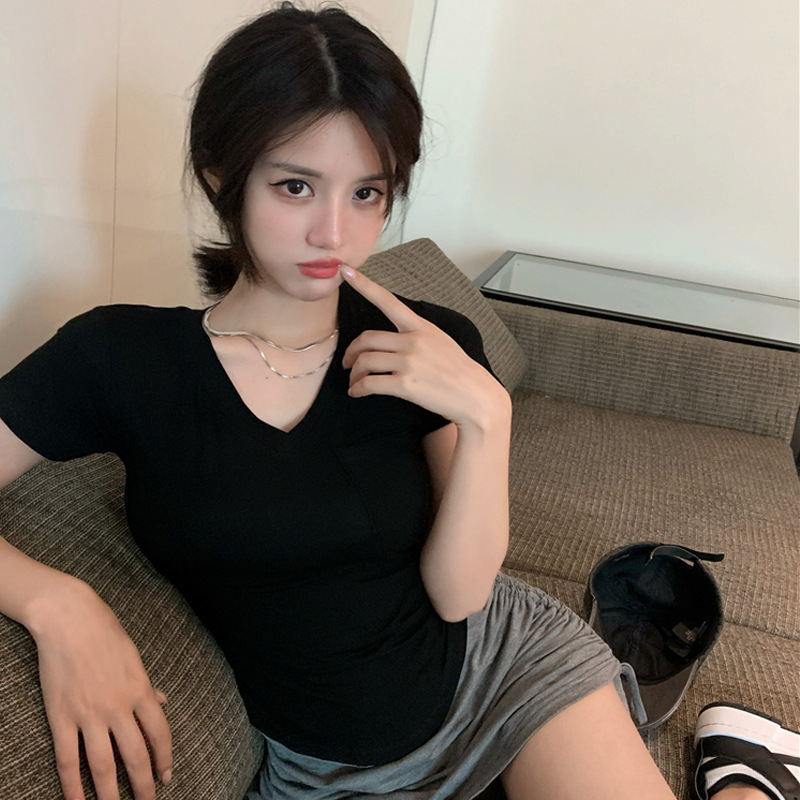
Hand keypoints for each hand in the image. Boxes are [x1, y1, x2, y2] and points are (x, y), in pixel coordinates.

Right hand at [30, 579, 171, 799]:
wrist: (71, 620)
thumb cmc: (106, 634)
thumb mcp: (135, 657)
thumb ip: (147, 686)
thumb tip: (162, 701)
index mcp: (140, 691)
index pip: (159, 734)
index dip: (164, 759)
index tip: (166, 777)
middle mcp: (118, 707)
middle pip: (135, 756)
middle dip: (143, 785)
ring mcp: (89, 714)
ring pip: (103, 765)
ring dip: (110, 794)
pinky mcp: (62, 717)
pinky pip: (68, 759)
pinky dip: (71, 786)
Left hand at [339, 265, 508, 431]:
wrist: (475, 396)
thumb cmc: (458, 371)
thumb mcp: (440, 341)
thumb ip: (416, 335)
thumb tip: (391, 341)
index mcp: (421, 327)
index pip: (388, 301)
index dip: (365, 285)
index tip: (345, 271)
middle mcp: (413, 341)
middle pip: (367, 339)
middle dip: (351, 352)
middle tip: (348, 362)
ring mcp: (409, 363)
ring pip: (365, 362)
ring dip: (354, 374)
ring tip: (354, 382)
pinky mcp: (406, 385)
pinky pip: (369, 384)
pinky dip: (357, 389)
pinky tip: (357, 392)